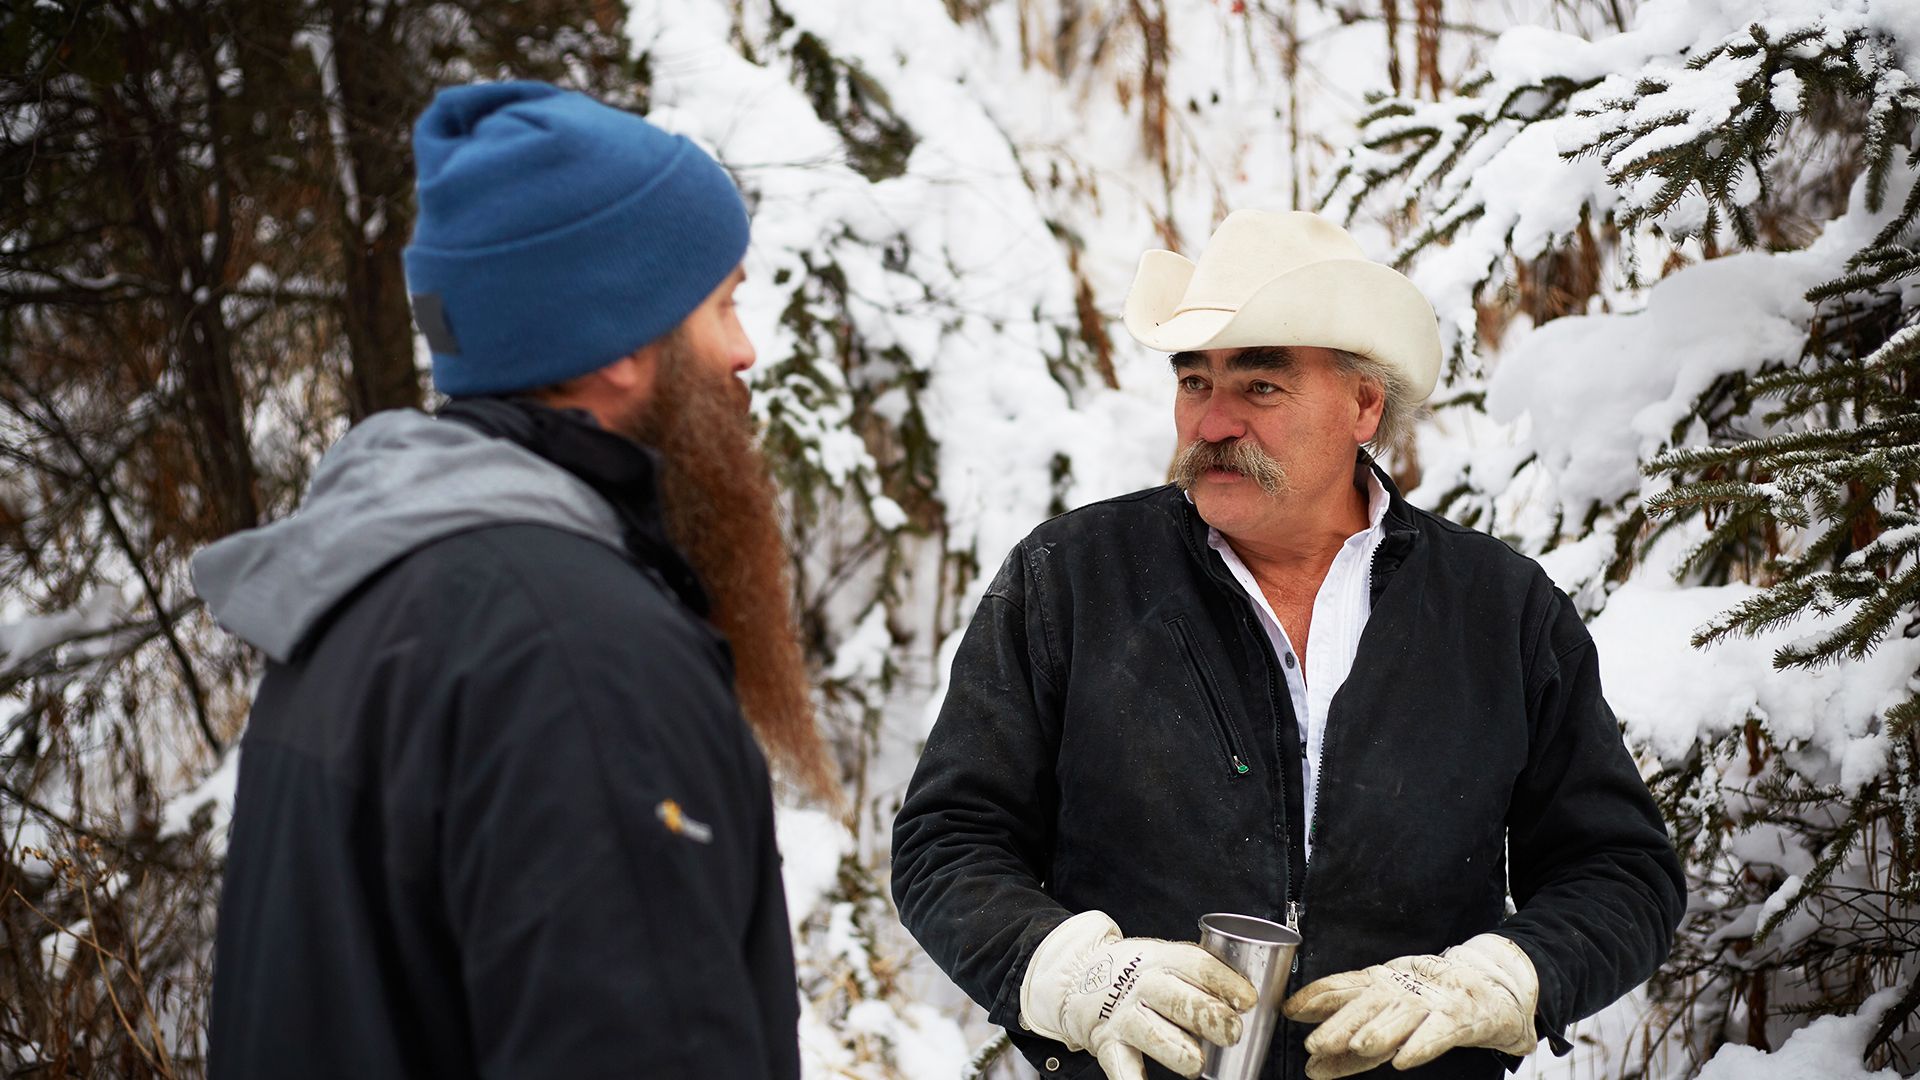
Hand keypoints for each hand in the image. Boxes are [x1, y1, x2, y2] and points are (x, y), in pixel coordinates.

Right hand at [1020, 910, 1259, 1079]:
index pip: (1196, 965)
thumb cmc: (1139, 974)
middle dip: (1207, 1016)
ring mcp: (1123, 1015)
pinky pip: (1121, 1067)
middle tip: (1232, 1031)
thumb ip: (1200, 976)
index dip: (1224, 982)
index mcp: (1162, 959)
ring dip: (1176, 1050)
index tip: (1248, 999)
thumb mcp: (1166, 959)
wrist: (1080, 978)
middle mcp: (1141, 985)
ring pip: (1150, 1032)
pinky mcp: (1108, 1044)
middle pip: (1175, 998)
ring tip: (1196, 1064)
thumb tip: (1251, 1001)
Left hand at [1281, 934, 1538, 1078]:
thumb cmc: (1432, 1001)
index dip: (1317, 996)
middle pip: (1368, 1004)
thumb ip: (1351, 1040)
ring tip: (1357, 1047)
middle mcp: (1403, 988)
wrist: (1494, 988)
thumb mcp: (1388, 1014)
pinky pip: (1438, 1033)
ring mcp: (1432, 1002)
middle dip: (1340, 1023)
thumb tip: (1312, 1065)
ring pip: (1400, 1016)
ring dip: (1378, 1032)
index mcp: (1382, 983)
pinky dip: (1420, 1045)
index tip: (1290, 1010)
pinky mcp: (1461, 1019)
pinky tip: (1404, 1059)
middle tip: (1316, 1043)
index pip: (1344, 986)